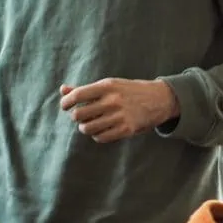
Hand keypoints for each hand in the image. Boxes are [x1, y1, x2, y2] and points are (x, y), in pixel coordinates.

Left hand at [59, 79, 179, 142]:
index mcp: (107, 87)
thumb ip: (85, 89)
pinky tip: (100, 131)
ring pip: (88, 128)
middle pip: (79, 114)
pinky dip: (97, 136)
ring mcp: (120, 116)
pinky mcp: (127, 129)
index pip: (77, 95)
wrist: (159, 99)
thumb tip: (63, 90)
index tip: (65, 106)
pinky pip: (101, 137)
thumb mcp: (109, 85)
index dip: (66, 102)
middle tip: (80, 116)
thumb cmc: (129, 91)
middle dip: (75, 117)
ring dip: (85, 128)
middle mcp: (112, 101)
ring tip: (89, 124)